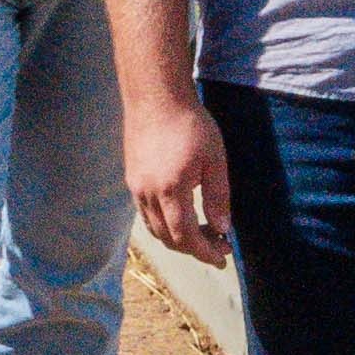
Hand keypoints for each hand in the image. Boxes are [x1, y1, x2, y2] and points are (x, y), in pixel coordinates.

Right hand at [125, 95, 234, 263]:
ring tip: (202, 232)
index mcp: (171, 190)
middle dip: (193, 248)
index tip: (222, 258)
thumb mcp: (215, 160)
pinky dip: (164, 223)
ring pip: (154, 227)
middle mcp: (147, 193)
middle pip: (167, 237)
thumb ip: (218, 197)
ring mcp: (135, 186)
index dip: (204, 252)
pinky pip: (145, 212)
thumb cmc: (190, 124)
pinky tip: (181, 213)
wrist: (155, 97)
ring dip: (177, 237)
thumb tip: (223, 229)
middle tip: (218, 245)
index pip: (185, 236)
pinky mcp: (131, 178)